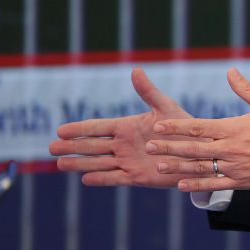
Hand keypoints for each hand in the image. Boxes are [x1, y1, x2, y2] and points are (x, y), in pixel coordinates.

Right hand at [49, 67, 207, 187]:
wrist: (198, 150)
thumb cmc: (183, 126)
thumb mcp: (166, 107)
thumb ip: (148, 92)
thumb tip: (135, 70)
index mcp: (127, 126)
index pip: (97, 127)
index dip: (79, 128)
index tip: (60, 129)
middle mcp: (123, 144)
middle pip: (92, 146)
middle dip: (72, 146)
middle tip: (51, 147)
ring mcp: (128, 161)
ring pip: (98, 163)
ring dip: (79, 163)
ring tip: (59, 163)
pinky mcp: (136, 177)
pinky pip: (114, 178)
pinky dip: (100, 179)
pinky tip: (84, 179)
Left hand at [146, 67, 249, 191]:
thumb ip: (245, 89)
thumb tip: (230, 71)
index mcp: (234, 128)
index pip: (199, 127)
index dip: (176, 127)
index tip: (158, 126)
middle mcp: (231, 149)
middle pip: (194, 148)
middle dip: (170, 147)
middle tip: (149, 147)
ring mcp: (236, 167)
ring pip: (201, 168)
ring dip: (178, 168)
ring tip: (159, 167)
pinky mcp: (242, 182)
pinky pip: (216, 185)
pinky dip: (197, 185)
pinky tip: (181, 186)